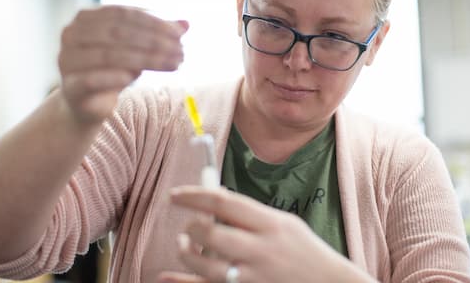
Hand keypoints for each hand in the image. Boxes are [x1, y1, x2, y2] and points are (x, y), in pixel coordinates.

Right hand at [58, 5, 187, 123]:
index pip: (123, 13)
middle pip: (118, 33)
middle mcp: (71, 34)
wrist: (87, 105)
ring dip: (146, 59)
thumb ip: (158, 35)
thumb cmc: (113, 70)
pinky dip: (116, 77)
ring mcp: (67, 60)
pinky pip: (93, 79)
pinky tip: (136, 78)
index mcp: (86, 17)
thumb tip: (187, 23)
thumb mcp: (137, 49)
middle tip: (181, 51)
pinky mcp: (70, 86)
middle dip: (153, 41)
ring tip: (173, 64)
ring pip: (110, 55)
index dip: (153, 22)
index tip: (179, 33)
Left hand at [159, 186, 358, 282]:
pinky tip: (166, 277)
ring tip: (184, 246)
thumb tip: (214, 200)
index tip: (175, 195)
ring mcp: (254, 277)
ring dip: (185, 253)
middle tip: (187, 226)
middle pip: (212, 234)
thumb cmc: (304, 251)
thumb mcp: (284, 223)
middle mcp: (262, 250)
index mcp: (271, 225)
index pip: (225, 203)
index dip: (195, 196)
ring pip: (205, 266)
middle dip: (190, 227)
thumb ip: (251, 214)